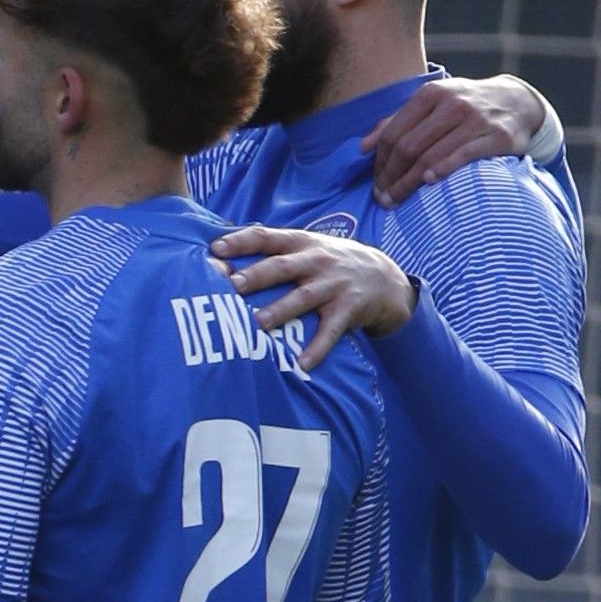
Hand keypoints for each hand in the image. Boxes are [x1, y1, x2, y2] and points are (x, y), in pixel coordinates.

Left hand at [217, 225, 417, 368]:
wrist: (384, 277)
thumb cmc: (331, 263)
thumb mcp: (308, 247)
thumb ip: (275, 251)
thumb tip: (224, 251)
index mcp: (301, 243)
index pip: (267, 237)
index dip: (241, 241)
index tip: (216, 249)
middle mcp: (317, 260)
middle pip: (283, 267)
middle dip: (258, 275)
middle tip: (233, 285)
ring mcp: (334, 284)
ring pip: (304, 297)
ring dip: (281, 310)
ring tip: (258, 324)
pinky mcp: (349, 308)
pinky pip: (331, 330)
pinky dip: (317, 348)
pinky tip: (302, 364)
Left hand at [360, 73, 547, 204]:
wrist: (516, 101)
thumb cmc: (464, 107)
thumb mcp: (432, 104)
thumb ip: (397, 122)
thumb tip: (362, 147)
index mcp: (431, 94)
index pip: (393, 133)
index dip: (379, 161)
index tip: (375, 183)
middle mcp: (452, 103)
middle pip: (408, 146)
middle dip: (390, 176)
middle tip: (382, 198)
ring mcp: (475, 119)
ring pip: (431, 155)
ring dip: (408, 182)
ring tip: (396, 200)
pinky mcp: (497, 136)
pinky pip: (464, 156)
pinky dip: (443, 169)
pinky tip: (428, 183)